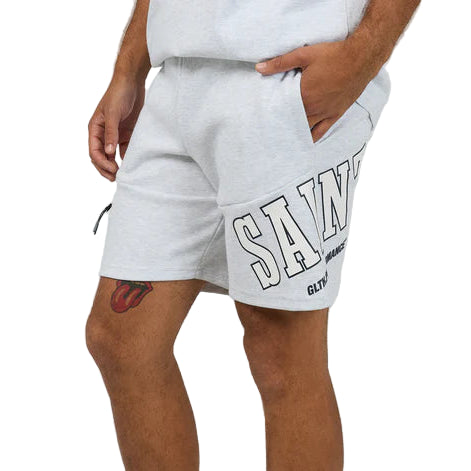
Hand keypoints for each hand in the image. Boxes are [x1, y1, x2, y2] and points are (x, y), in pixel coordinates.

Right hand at [88, 76, 145, 180]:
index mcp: (95, 128)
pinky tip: (132, 165)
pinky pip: (125, 150)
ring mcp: (115, 134)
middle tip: (115, 178)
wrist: (132, 82)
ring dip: (115, 166)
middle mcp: (103, 133)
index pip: (94, 151)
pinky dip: (127, 158)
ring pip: (112, 156)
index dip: (101, 163)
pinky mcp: (126, 134)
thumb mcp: (113, 114)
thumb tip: (109, 153)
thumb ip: (111, 133)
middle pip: (101, 157)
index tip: (112, 170)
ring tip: (123, 175)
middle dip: (106, 168)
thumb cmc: (118, 94)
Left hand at [255, 38, 379, 141]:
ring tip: (284, 138)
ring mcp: (325, 113)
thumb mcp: (304, 54)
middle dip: (282, 125)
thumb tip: (259, 68)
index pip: (282, 109)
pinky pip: (322, 131)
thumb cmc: (333, 54)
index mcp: (303, 95)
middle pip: (292, 121)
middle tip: (269, 130)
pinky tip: (304, 142)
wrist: (362, 58)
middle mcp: (313, 108)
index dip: (272, 113)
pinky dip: (312, 138)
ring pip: (305, 128)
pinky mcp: (335, 114)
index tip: (262, 119)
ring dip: (294, 132)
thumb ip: (280, 63)